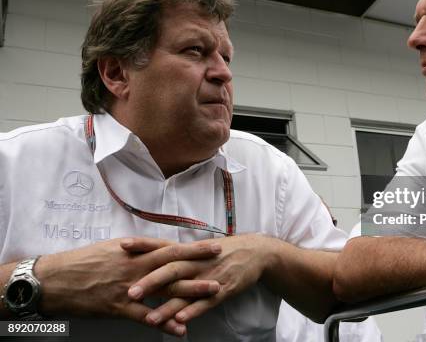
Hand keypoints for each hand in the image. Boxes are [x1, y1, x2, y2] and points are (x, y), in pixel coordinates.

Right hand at [36, 237, 220, 335]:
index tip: (213, 244)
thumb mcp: (111, 249)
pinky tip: (180, 327)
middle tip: (223, 260)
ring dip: (191, 291)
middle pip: (174, 263)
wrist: (56, 279)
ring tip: (213, 292)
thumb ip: (135, 250)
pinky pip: (145, 316)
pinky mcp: (118, 307)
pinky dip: (164, 322)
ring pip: (165, 289)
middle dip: (200, 262)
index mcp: (134, 251)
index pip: (169, 247)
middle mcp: (135, 266)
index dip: (192, 247)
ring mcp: (129, 287)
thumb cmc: (82, 262)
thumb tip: (153, 248)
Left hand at [126, 234, 276, 324]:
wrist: (255, 252)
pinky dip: (194, 311)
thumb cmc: (222, 252)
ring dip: (168, 306)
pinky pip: (206, 303)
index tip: (122, 245)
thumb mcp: (199, 248)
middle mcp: (196, 262)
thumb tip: (151, 255)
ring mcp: (209, 277)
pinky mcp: (222, 291)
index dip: (143, 245)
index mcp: (189, 252)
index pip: (162, 246)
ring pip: (185, 291)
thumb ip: (176, 254)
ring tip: (149, 318)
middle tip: (129, 292)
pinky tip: (182, 320)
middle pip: (170, 271)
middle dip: (150, 281)